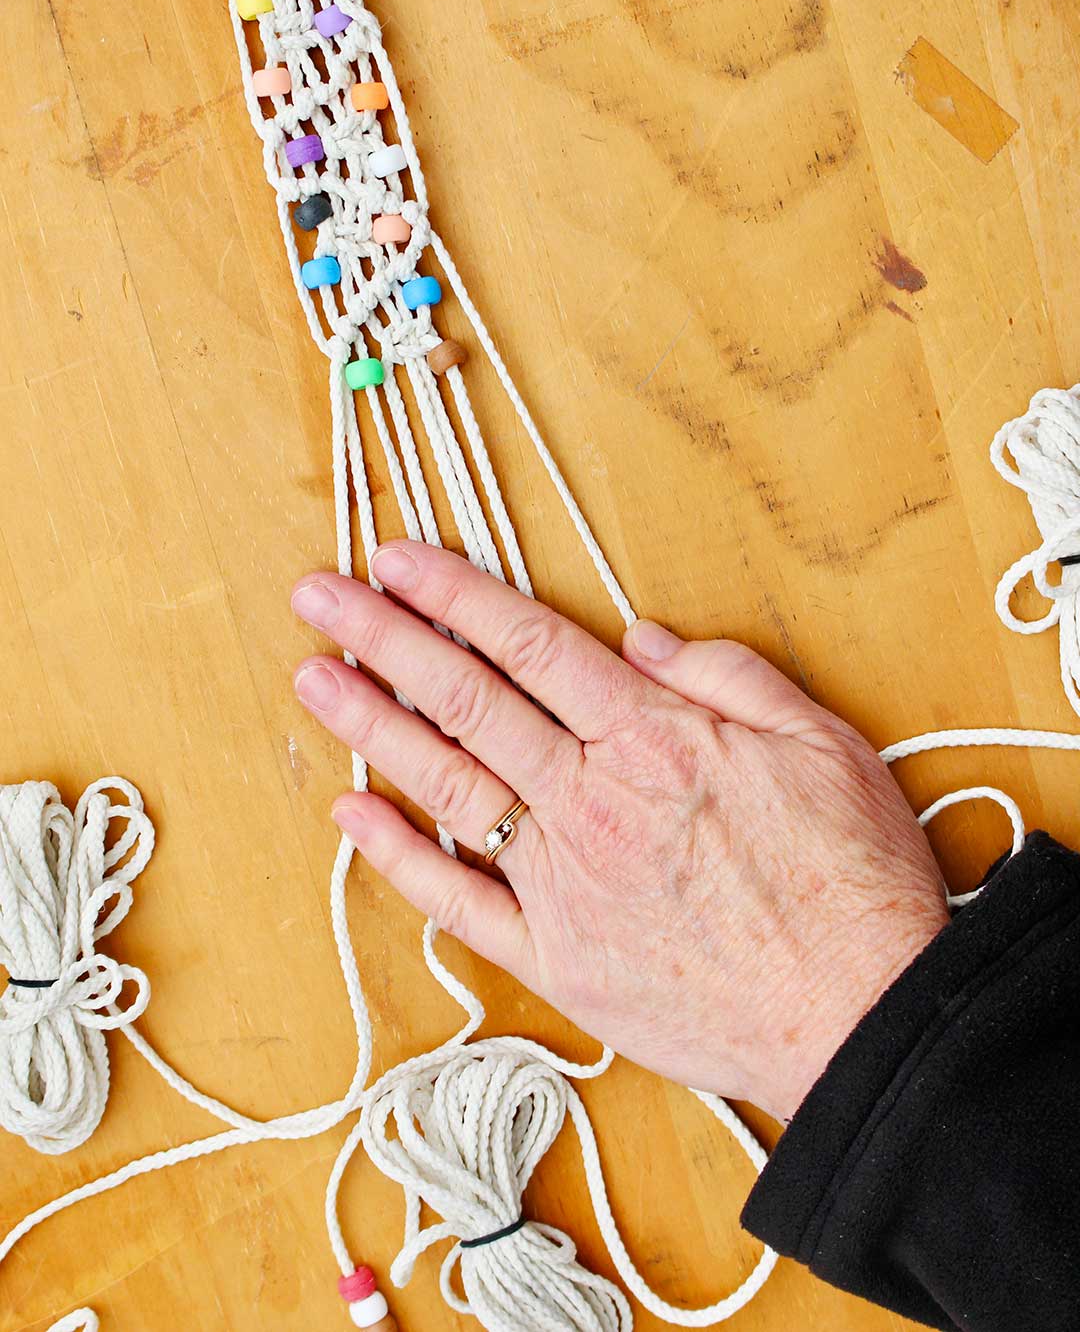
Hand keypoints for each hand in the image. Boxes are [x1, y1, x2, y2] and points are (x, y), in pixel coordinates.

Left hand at [291, 544, 948, 1121]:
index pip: (531, 647)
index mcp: (654, 741)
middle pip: (469, 703)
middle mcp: (593, 803)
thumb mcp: (823, 742)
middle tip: (320, 598)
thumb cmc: (851, 883)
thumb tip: (643, 638)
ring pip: (449, 788)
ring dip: (374, 728)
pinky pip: (461, 903)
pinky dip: (401, 858)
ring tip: (314, 680)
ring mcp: (565, 884)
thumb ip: (727, 675)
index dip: (457, 596)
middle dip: (386, 639)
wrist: (861, 1021)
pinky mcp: (558, 960)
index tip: (398, 561)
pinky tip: (353, 814)